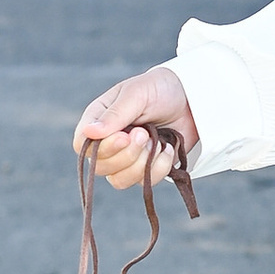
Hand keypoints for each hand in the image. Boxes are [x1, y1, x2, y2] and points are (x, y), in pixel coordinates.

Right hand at [72, 66, 199, 190]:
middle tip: (144, 133)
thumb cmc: (159, 90)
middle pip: (100, 167)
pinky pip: (144, 182)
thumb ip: (115, 114)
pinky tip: (167, 149)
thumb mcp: (137, 94)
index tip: (124, 136)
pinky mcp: (145, 169)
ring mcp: (126, 158)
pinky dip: (159, 168)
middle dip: (127, 154)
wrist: (192, 99)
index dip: (102, 147)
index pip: (82, 145)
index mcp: (99, 120)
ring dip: (141, 163)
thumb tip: (90, 132)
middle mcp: (108, 142)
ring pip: (119, 180)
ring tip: (156, 141)